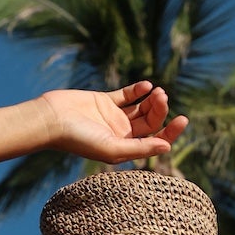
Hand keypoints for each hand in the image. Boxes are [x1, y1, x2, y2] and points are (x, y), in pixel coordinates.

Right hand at [39, 83, 187, 163]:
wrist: (51, 120)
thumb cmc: (78, 139)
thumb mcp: (111, 148)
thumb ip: (140, 148)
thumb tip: (167, 146)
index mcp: (124, 148)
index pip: (155, 140)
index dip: (171, 131)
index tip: (182, 119)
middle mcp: (121, 134)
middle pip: (150, 121)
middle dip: (160, 109)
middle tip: (162, 97)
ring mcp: (113, 116)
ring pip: (141, 107)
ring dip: (152, 99)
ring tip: (157, 91)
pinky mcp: (104, 101)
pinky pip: (127, 94)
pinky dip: (138, 89)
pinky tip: (145, 85)